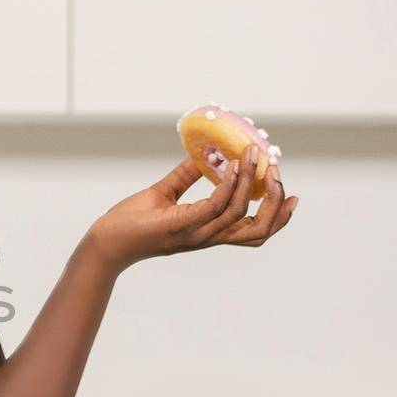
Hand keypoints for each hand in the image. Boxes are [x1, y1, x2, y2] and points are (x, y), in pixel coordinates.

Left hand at [84, 144, 296, 272]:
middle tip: (278, 174)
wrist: (105, 241)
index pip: (254, 231)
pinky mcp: (179, 226)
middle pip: (258, 230)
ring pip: (239, 213)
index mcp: (208, 232)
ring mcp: (195, 233)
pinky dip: (226, 185)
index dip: (278, 216)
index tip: (291, 192)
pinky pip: (213, 207)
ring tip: (254, 157)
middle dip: (276, 203)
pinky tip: (230, 166)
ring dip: (250, 183)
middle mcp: (207, 236)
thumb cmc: (131, 221)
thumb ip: (185, 177)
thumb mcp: (163, 194)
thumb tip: (202, 155)